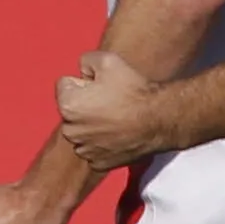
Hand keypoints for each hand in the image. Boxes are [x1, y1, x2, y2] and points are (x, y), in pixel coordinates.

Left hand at [54, 47, 170, 167]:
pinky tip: (119, 133)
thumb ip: (86, 60)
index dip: (85, 81)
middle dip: (85, 104)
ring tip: (117, 118)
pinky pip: (94, 148)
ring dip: (93, 124)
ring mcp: (84, 149)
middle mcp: (70, 131)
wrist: (159, 120)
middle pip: (72, 109)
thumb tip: (83, 71)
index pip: (65, 84)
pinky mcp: (98, 163)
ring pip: (82, 130)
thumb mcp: (107, 60)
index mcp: (68, 105)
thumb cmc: (134, 90)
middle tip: (111, 101)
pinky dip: (103, 142)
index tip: (103, 86)